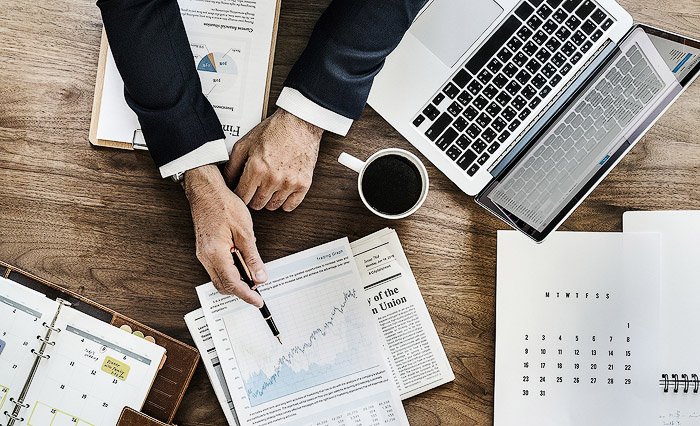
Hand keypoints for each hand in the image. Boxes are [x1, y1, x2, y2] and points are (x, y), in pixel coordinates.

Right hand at [184, 164, 267, 305]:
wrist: (206, 191)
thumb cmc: (224, 205)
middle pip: (223, 285)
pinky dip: (231, 271)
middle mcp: (206, 257)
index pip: (232, 283)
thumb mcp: (245, 232)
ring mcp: (203, 254)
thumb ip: (252, 257)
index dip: (246, 295)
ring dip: (236, 281)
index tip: (257, 301)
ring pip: (219, 278)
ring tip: (252, 275)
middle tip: (258, 290)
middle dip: (241, 291)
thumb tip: (260, 276)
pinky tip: (242, 263)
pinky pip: (217, 268)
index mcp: (215, 253)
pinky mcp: (205, 250)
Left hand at [223, 109, 322, 211]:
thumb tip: (226, 182)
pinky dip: (284, 202)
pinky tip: (281, 192)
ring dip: (268, 200)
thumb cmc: (274, 131)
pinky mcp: (303, 184)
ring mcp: (289, 182)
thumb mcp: (245, 143)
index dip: (239, 195)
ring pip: (273, 206)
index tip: (241, 191)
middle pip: (257, 204)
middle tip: (255, 188)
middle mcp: (273, 178)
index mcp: (256, 168)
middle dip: (252, 198)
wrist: (300, 123)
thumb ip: (233, 165)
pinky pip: (290, 206)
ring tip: (268, 187)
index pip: (242, 196)